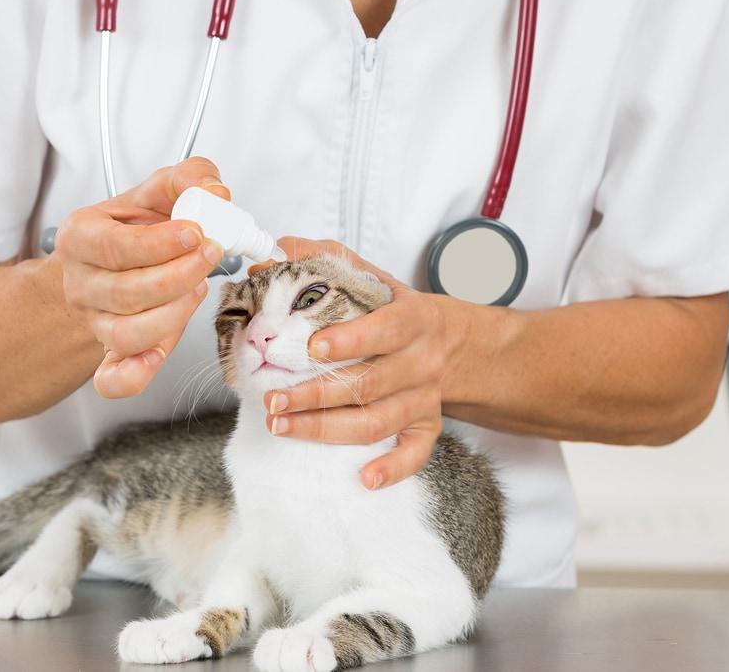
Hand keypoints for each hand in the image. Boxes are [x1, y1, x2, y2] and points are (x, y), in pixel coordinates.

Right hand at [52, 156, 230, 398]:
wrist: (108, 264)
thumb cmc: (135, 228)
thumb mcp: (157, 192)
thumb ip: (189, 179)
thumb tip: (216, 192)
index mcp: (82, 237)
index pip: (116, 246)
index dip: (160, 244)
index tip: (196, 233)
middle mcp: (81, 283)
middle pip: (125, 293)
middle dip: (178, 277)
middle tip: (210, 256)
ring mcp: (94, 322)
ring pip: (127, 334)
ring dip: (172, 316)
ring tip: (196, 288)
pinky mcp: (111, 354)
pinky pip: (113, 379)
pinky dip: (134, 375)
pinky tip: (158, 357)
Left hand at [247, 238, 459, 490]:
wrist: (455, 342)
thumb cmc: (397, 309)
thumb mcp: (370, 275)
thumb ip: (325, 258)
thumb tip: (276, 250)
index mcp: (410, 320)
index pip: (382, 331)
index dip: (350, 341)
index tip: (312, 349)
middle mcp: (419, 362)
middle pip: (369, 384)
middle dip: (316, 394)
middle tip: (273, 398)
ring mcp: (424, 398)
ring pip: (379, 421)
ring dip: (328, 429)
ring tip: (282, 426)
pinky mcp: (428, 427)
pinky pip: (416, 454)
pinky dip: (393, 468)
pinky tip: (364, 478)